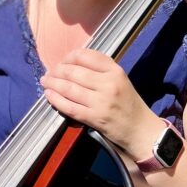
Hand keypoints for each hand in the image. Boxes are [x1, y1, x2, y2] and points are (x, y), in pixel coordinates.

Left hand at [40, 49, 161, 159]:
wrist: (141, 129)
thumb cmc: (128, 103)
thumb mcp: (120, 80)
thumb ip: (100, 70)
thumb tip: (71, 64)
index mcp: (115, 70)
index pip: (85, 56)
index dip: (68, 57)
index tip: (61, 62)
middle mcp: (108, 83)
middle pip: (74, 72)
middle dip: (57, 71)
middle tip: (49, 73)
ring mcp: (101, 102)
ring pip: (69, 88)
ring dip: (53, 84)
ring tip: (45, 82)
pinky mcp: (95, 118)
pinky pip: (70, 107)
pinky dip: (56, 100)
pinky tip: (49, 96)